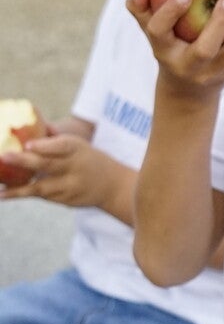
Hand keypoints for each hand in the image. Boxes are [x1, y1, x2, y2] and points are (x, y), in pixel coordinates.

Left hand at [0, 135, 122, 208]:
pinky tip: (6, 194)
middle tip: (4, 156)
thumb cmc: (87, 159)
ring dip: (18, 189)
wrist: (113, 186)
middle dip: (24, 162)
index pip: (61, 146)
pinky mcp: (66, 200)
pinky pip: (43, 196)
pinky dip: (24, 194)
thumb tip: (32, 123)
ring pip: (41, 187)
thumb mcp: (78, 144)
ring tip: (0, 190)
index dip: (44, 146)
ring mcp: (70, 187)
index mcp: (76, 149)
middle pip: (47, 165)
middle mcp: (74, 168)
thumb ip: (55, 137)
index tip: (28, 145)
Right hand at [127, 0, 223, 97]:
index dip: (169, 13)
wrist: (188, 93)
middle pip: (203, 50)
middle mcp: (189, 64)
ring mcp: (213, 70)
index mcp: (164, 50)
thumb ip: (141, 9)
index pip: (159, 31)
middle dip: (216, 26)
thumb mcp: (153, 33)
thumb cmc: (169, 49)